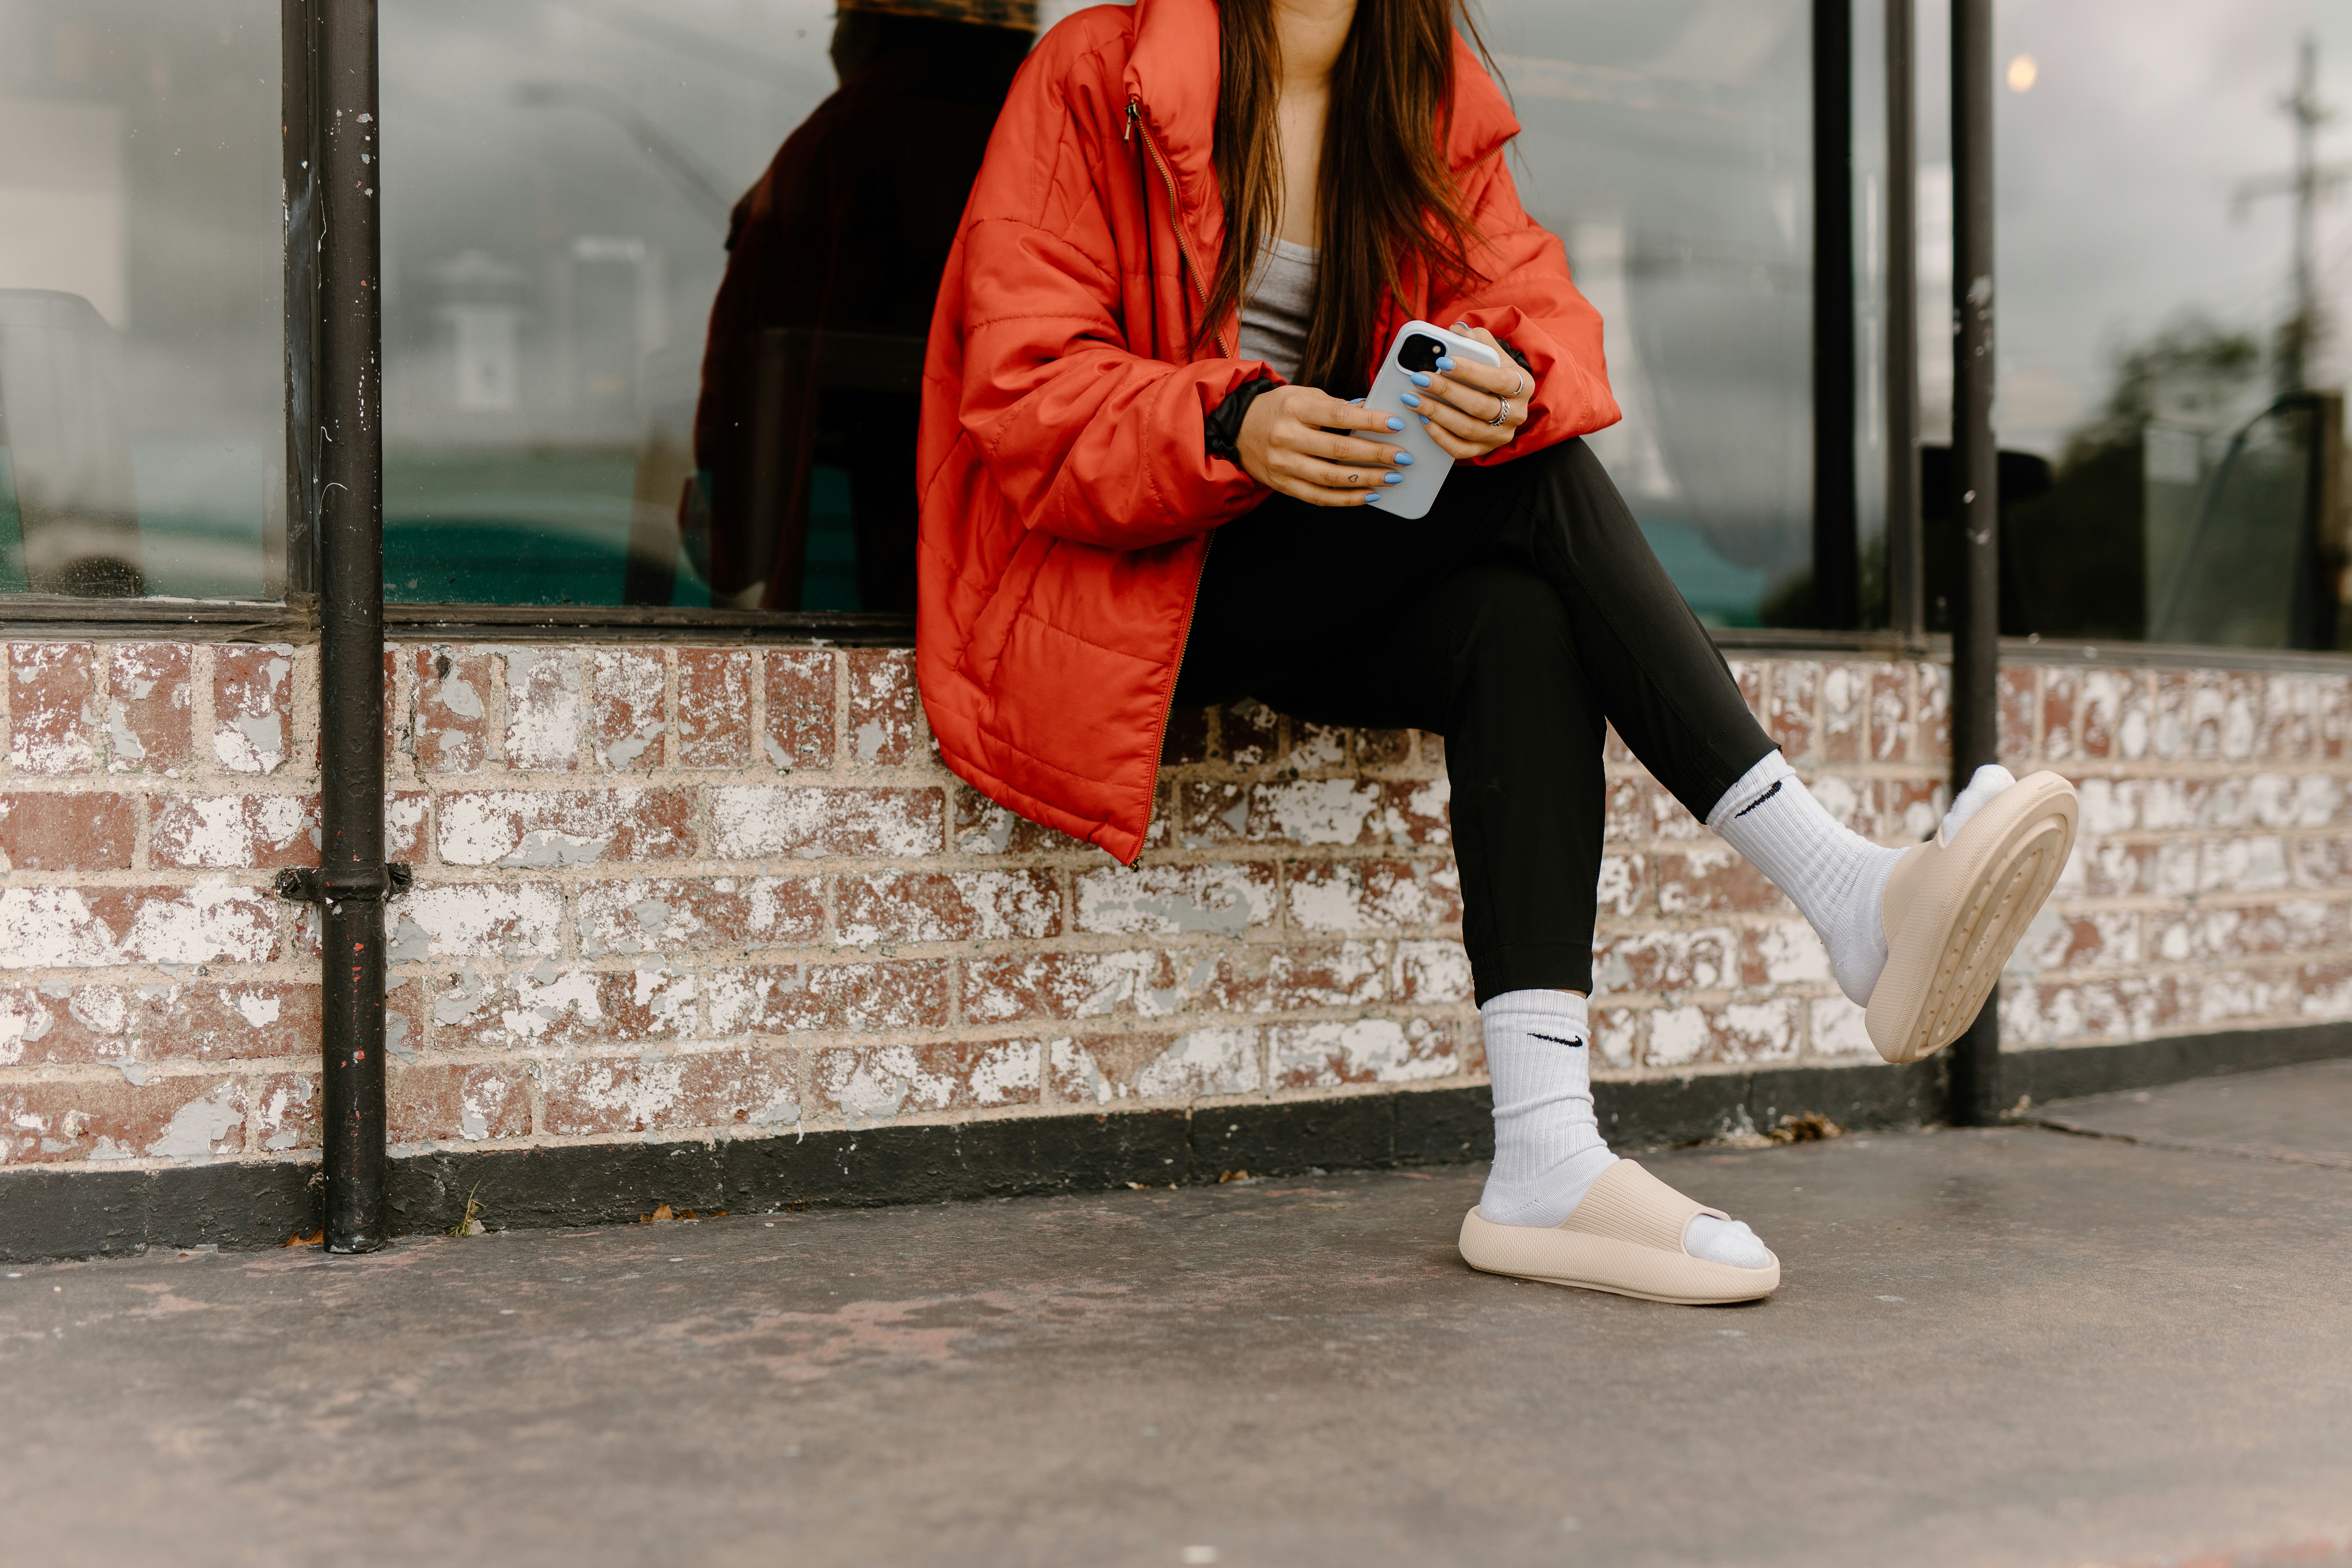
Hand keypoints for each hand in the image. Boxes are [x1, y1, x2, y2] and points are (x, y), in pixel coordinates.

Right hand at [1236, 384, 1413, 506]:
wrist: (1238, 429)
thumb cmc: (1279, 409)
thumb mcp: (1304, 396)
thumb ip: (1336, 406)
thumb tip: (1373, 413)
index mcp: (1294, 408)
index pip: (1338, 415)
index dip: (1370, 421)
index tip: (1397, 424)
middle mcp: (1286, 438)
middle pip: (1338, 450)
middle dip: (1376, 455)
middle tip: (1403, 457)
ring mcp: (1283, 465)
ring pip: (1331, 478)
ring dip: (1366, 480)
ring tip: (1392, 478)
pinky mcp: (1282, 485)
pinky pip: (1319, 497)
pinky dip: (1347, 499)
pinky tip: (1369, 495)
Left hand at [1399, 325, 1528, 460]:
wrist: (1502, 397)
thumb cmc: (1493, 370)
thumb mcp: (1490, 350)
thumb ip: (1475, 339)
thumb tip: (1456, 331)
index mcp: (1522, 384)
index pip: (1498, 379)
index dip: (1470, 371)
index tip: (1442, 361)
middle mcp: (1516, 413)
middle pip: (1479, 406)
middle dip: (1446, 391)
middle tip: (1419, 379)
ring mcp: (1501, 435)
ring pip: (1467, 428)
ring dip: (1436, 413)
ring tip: (1413, 399)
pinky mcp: (1485, 449)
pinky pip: (1459, 449)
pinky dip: (1438, 435)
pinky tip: (1422, 419)